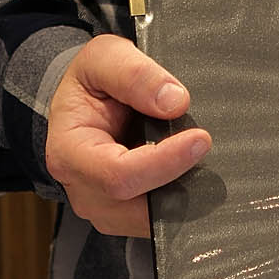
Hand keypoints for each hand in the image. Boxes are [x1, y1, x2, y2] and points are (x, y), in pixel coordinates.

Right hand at [45, 34, 209, 236]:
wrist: (85, 103)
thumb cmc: (91, 82)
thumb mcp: (104, 57)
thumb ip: (134, 74)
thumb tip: (174, 103)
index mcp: (69, 152)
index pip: (118, 174)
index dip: (164, 162)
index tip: (200, 139)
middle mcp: (83, 190)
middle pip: (139, 209)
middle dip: (181, 184)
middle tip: (210, 149)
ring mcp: (104, 208)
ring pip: (153, 221)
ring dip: (184, 195)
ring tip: (202, 158)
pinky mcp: (125, 215)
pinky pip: (159, 219)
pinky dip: (181, 199)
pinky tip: (194, 170)